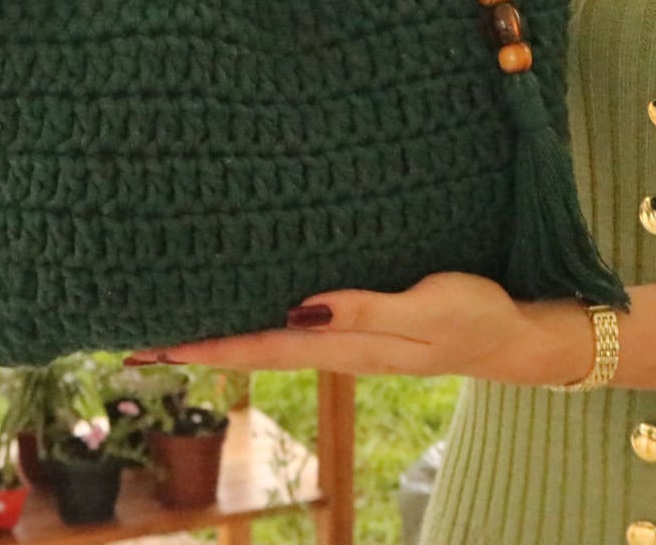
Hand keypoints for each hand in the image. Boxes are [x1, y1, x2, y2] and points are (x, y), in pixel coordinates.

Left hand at [126, 273, 595, 384]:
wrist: (517, 336)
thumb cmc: (476, 317)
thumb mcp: (427, 312)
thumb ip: (367, 310)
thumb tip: (301, 310)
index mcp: (346, 346)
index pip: (259, 347)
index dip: (204, 347)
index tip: (152, 347)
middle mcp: (336, 346)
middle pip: (251, 347)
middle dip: (196, 345)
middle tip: (138, 342)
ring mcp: (347, 338)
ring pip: (269, 337)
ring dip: (222, 334)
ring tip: (174, 326)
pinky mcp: (361, 321)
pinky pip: (296, 323)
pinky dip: (259, 319)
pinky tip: (246, 307)